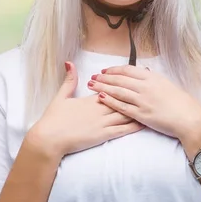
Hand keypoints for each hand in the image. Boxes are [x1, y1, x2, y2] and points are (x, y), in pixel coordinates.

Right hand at [27, 62, 143, 158]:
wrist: (49, 139)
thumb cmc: (54, 119)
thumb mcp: (61, 96)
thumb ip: (69, 79)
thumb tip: (69, 62)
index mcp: (92, 99)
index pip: (112, 88)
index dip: (125, 82)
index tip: (137, 76)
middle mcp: (100, 109)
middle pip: (123, 99)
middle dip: (137, 93)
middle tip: (151, 87)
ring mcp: (103, 122)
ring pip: (125, 113)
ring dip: (139, 108)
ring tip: (151, 104)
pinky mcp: (103, 135)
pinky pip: (123, 130)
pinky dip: (134, 125)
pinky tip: (144, 122)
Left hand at [87, 65, 200, 141]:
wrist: (188, 117)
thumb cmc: (179, 101)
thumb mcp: (165, 84)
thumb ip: (152, 78)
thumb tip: (142, 72)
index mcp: (151, 77)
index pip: (127, 70)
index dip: (114, 69)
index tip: (104, 70)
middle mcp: (145, 87)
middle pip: (119, 79)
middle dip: (104, 77)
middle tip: (93, 77)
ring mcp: (142, 100)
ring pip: (118, 91)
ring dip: (103, 87)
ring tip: (92, 85)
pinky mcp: (141, 114)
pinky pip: (121, 106)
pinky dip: (109, 101)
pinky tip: (100, 98)